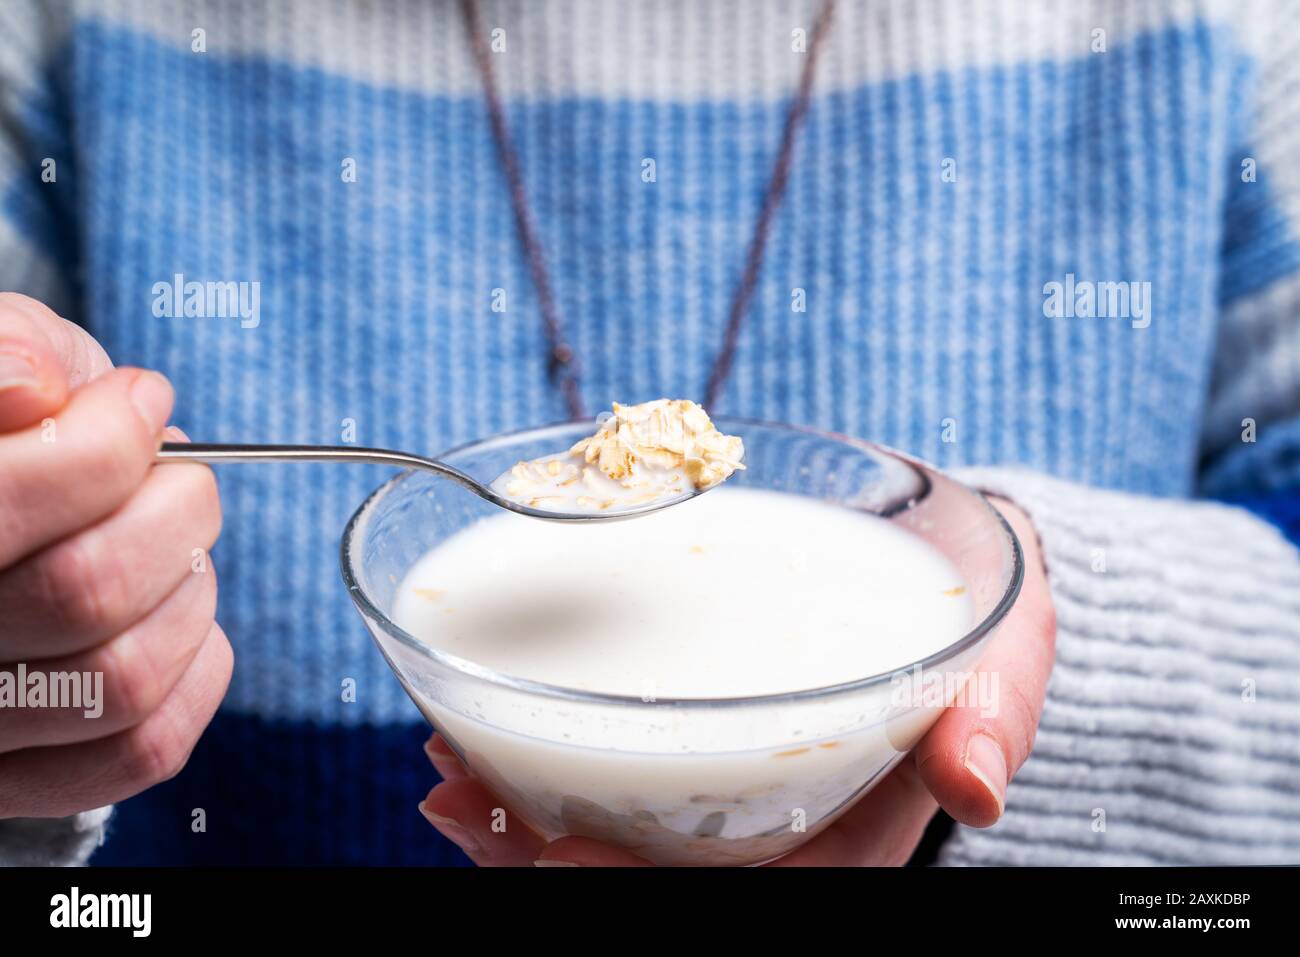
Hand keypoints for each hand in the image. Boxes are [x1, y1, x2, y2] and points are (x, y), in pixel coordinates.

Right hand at [0, 293, 231, 817]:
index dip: (112, 439)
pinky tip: (182, 608)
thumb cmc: (7, 428)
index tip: (141, 403)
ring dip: (190, 589)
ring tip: (177, 542)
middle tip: (176, 474)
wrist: (7, 498)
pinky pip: (143, 749)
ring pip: (124, 678)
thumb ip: (7, 353)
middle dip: (175, 509)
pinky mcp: (27, 774)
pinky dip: (198, 672)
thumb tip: (33, 391)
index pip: (15, 499)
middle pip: (88, 591)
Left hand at [418, 496, 1055, 864]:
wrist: (944, 569)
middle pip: (661, 871)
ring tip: (444, 777)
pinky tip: (472, 738)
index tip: (561, 860)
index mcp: (853, 828)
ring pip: (621, 832)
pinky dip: (536, 765)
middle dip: (549, 858)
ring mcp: (729, 782)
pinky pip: (609, 771)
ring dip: (521, 818)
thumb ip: (994, 712)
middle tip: (459, 809)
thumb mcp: (1005, 656)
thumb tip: (976, 784)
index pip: (755, 887)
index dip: (652, 885)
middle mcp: (779, 823)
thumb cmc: (973, 621)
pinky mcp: (692, 734)